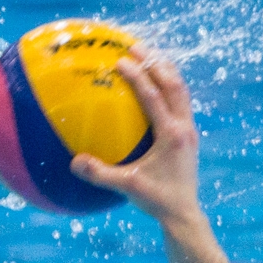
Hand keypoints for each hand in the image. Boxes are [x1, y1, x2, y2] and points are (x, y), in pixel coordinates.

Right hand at [69, 46, 202, 228]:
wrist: (184, 215)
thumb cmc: (157, 201)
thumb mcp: (127, 188)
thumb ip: (100, 174)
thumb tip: (73, 162)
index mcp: (171, 135)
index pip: (154, 98)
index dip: (138, 77)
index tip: (120, 60)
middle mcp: (184, 128)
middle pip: (174, 85)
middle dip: (155, 63)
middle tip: (135, 47)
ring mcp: (189, 131)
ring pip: (181, 91)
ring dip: (165, 71)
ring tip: (147, 56)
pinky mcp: (188, 137)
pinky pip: (180, 104)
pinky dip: (167, 88)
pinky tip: (152, 86)